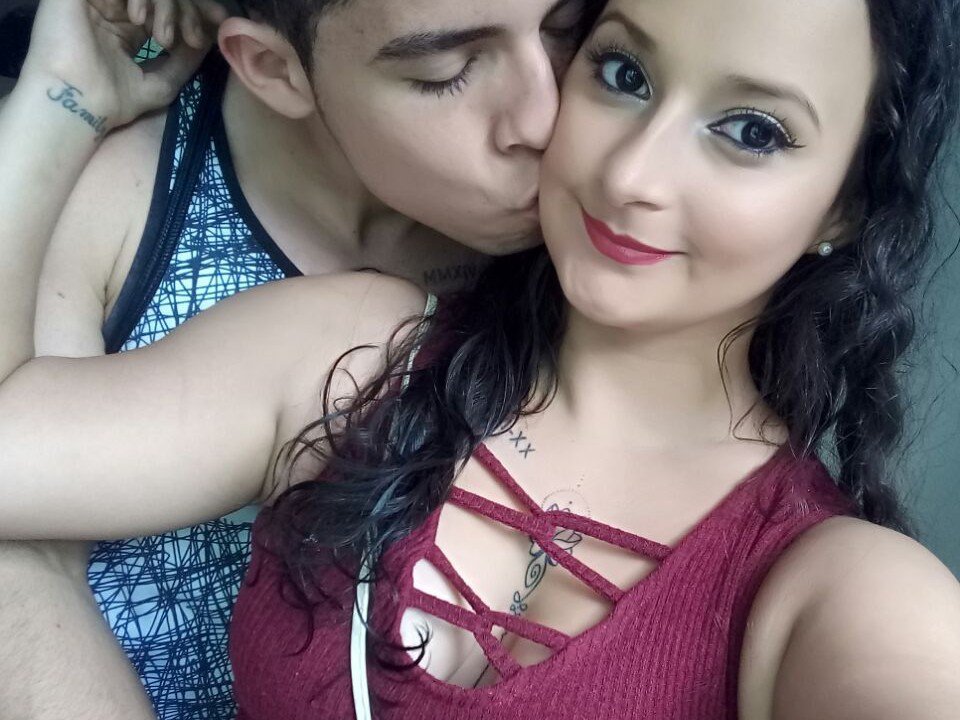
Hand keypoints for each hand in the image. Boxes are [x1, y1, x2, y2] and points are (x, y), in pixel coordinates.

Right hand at [18, 0, 227, 131]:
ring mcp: (96, 0)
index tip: (220, 20)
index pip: (166, 8)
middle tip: (194, 36)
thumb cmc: (112, 102)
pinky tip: (139, 20)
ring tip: (163, 38)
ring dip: (165, 6)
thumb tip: (209, 41)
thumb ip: (183, 62)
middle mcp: (111, 9)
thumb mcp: (161, 84)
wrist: (77, 104)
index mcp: (126, 27)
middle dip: (186, 9)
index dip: (194, 11)